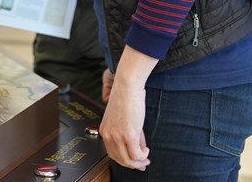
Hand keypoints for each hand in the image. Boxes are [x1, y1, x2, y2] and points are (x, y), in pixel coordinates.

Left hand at [98, 47, 156, 169]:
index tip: (134, 161)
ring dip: (139, 162)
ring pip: (128, 160)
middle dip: (133, 164)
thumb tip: (138, 148)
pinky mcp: (128, 135)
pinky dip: (143, 156)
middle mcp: (109, 135)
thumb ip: (129, 134)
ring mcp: (118, 136)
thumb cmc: (125, 97)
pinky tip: (146, 150)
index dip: (125, 160)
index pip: (113, 153)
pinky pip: (137, 155)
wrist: (127, 86)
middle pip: (120, 160)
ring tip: (146, 157)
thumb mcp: (123, 119)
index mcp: (105, 130)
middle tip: (143, 163)